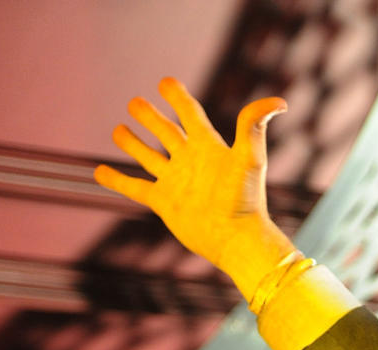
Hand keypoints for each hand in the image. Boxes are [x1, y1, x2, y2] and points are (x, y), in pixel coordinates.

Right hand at [94, 77, 295, 293]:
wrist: (235, 239)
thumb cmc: (245, 199)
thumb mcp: (250, 157)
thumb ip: (254, 126)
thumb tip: (278, 101)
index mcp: (209, 147)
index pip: (191, 114)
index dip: (178, 97)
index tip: (166, 82)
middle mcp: (191, 162)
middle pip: (166, 132)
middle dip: (151, 117)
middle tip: (134, 102)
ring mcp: (176, 182)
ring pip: (149, 157)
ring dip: (133, 143)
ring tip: (118, 129)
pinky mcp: (164, 202)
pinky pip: (135, 187)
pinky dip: (116, 179)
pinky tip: (99, 171)